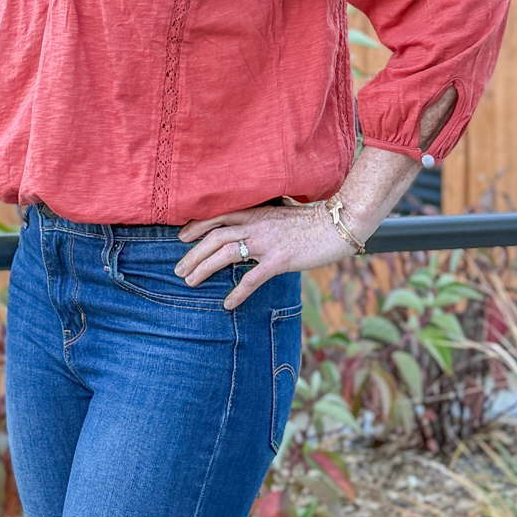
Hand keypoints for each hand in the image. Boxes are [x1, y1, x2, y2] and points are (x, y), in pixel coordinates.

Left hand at [176, 201, 355, 308]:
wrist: (339, 225)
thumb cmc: (313, 222)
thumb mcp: (283, 214)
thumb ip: (264, 219)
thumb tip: (250, 230)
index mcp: (257, 212)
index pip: (218, 216)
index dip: (196, 226)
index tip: (181, 237)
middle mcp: (258, 225)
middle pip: (215, 236)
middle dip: (193, 253)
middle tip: (178, 269)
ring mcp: (268, 242)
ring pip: (226, 254)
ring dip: (204, 268)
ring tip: (190, 282)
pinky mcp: (281, 259)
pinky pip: (253, 278)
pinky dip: (237, 292)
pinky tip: (227, 304)